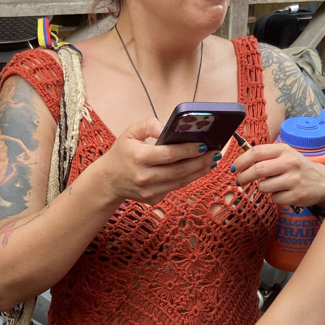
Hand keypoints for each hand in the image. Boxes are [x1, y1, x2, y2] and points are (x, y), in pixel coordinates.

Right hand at [97, 117, 214, 207]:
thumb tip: (165, 127)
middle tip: (215, 153)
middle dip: (200, 161)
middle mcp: (144, 177)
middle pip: (179, 170)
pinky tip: (199, 169)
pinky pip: (175, 188)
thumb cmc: (123, 153)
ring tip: (212, 161)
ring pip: (181, 182)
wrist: (109, 180)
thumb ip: (147, 125)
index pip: (169, 154)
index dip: (188, 150)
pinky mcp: (153, 199)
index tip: (204, 144)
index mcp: (138, 158)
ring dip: (199, 171)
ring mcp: (149, 191)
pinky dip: (189, 178)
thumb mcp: (130, 133)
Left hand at [231, 141, 324, 207]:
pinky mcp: (297, 195)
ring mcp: (294, 179)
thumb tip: (240, 162)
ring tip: (270, 186)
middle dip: (244, 177)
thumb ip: (265, 156)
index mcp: (284, 150)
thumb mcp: (284, 155)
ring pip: (264, 187)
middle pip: (257, 170)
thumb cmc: (297, 167)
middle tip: (240, 181)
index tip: (235, 168)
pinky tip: (282, 193)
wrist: (322, 181)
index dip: (241, 161)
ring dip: (261, 188)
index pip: (256, 152)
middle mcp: (290, 162)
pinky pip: (274, 199)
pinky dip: (274, 198)